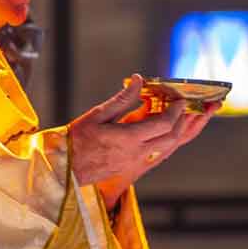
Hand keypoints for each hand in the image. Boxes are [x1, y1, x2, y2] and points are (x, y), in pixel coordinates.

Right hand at [70, 73, 219, 208]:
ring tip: (173, 118)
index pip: (164, 123)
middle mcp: (137, 152)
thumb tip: (137, 80)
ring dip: (175, 132)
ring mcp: (136, 162)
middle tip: (180, 107)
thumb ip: (122, 98)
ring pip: (167, 148)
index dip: (176, 110)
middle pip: (172, 137)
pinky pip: (157, 154)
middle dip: (181, 121)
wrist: (66, 167)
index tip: (178, 99)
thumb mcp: (98, 115)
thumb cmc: (77, 140)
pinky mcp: (132, 167)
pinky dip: (164, 141)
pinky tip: (157, 131)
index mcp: (128, 138)